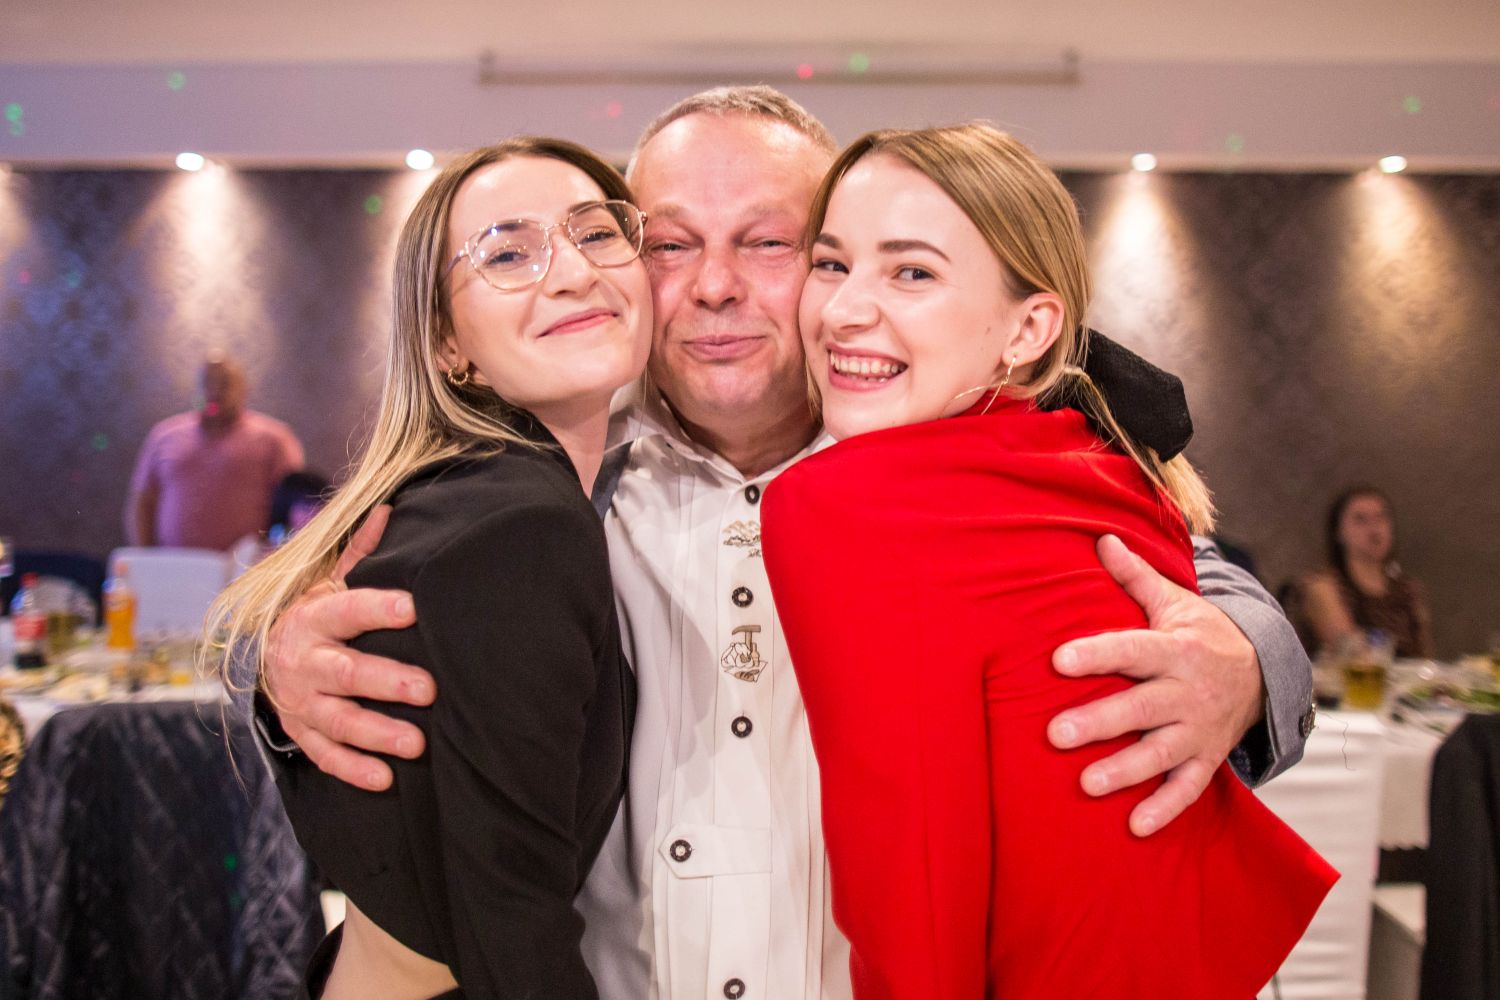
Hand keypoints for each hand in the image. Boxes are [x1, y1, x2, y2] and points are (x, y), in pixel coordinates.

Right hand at [263, 505, 433, 790]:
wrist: (261, 658)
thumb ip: (362, 554)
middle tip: (429, 688)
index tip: (414, 608)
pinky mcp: (300, 734)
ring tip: (418, 744)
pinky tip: (385, 779)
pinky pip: (325, 756)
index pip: (347, 609)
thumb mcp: (329, 582)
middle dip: (386, 682)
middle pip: (344, 674)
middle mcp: (302, 662)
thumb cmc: (316, 617)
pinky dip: (353, 770)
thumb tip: (390, 507)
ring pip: (337, 721)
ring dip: (377, 734)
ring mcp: (300, 702)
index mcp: (313, 618)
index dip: (378, 608)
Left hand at [1047, 534, 1264, 836]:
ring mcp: (1199, 729)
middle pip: (1141, 708)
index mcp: (1176, 649)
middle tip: (1056, 733)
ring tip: (1088, 784)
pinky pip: (1189, 788)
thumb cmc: (1202, 634)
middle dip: (1100, 721)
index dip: (1097, 654)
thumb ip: (1135, 577)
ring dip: (1126, 770)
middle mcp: (1188, 692)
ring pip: (1161, 753)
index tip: (1058, 660)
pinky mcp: (1207, 757)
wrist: (1265, 672)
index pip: (1132, 650)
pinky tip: (1136, 827)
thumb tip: (1101, 539)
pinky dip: (1166, 809)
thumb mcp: (1175, 603)